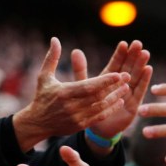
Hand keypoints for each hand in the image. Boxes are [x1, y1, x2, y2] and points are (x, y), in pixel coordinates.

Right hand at [11, 37, 130, 150]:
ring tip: (126, 87)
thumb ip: (51, 58)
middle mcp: (71, 106)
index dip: (105, 81)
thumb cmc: (42, 96)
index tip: (118, 74)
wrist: (37, 123)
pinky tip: (119, 101)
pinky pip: (99, 117)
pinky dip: (110, 109)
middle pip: (98, 96)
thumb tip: (55, 39)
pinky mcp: (80, 126)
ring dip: (115, 97)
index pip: (88, 86)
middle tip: (127, 76)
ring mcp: (77, 118)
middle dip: (114, 86)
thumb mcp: (44, 76)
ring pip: (101, 107)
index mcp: (64, 93)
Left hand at [88, 40, 152, 139]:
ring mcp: (128, 93)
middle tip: (138, 43)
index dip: (120, 54)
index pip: (115, 64)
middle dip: (133, 56)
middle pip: (128, 67)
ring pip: (135, 76)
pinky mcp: (134, 104)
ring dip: (140, 65)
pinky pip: (139, 91)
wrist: (97, 130)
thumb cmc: (89, 108)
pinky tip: (148, 69)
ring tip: (145, 53)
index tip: (124, 43)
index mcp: (108, 79)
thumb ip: (81, 70)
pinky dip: (144, 80)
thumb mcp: (83, 87)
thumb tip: (75, 50)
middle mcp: (120, 84)